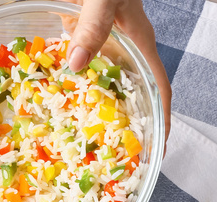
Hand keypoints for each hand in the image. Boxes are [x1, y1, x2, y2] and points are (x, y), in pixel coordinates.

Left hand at [63, 0, 171, 141]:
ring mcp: (103, 47)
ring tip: (85, 144)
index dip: (161, 118)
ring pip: (103, 87)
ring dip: (95, 112)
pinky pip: (79, 72)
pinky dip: (69, 89)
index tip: (158, 148)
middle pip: (131, 95)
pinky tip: (56, 107)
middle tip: (117, 159)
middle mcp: (124, 49)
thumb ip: (94, 26)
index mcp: (138, 43)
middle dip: (127, 127)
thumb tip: (78, 63)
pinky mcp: (83, 41)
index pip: (157, 87)